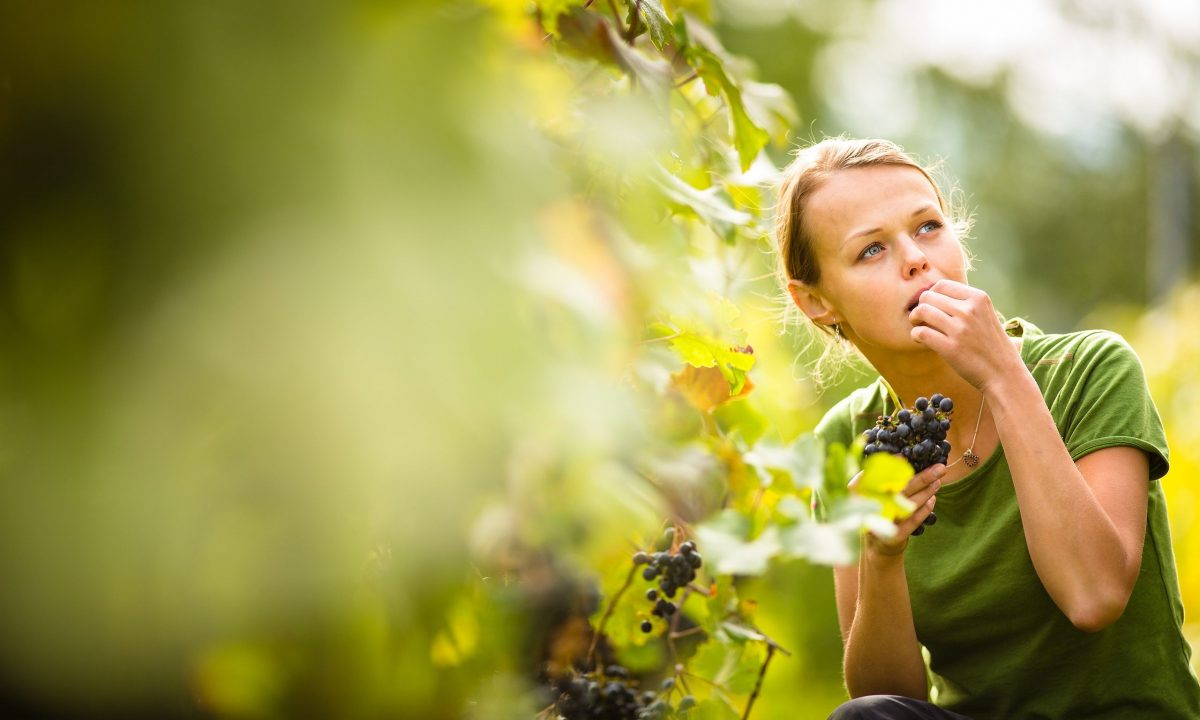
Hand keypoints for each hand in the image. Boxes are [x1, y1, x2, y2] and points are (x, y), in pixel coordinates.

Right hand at [850, 463, 944, 556]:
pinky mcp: (896, 535)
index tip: (903, 456)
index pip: (875, 477)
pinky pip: (914, 520)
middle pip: (900, 489)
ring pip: (910, 503)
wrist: (878, 544)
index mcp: (858, 495)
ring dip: (927, 491)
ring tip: (938, 481)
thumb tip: (900, 458)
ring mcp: (883, 523)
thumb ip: (879, 478)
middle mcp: (869, 509)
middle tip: (939, 468)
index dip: (888, 467)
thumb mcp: (869, 493)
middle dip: (922, 477)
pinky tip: (932, 499)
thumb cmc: (876, 511)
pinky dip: (925, 509)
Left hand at [907, 280, 1023, 392]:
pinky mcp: (950, 347)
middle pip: (928, 296)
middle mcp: (969, 310)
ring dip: (915, 319)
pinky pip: (921, 332)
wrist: (1004, 373)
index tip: (931, 306)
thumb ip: (965, 304)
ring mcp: (960, 329)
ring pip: (922, 311)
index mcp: (979, 298)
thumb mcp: (986, 315)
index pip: (942, 285)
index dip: (931, 295)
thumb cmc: (991, 345)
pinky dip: (915, 335)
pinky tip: (920, 339)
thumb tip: (933, 294)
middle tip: (920, 318)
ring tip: (918, 326)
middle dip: (920, 306)